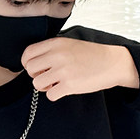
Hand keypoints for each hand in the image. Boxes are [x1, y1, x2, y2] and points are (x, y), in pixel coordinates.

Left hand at [22, 39, 138, 100]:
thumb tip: (32, 63)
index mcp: (56, 43)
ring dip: (44, 87)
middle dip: (36, 76)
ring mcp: (63, 70)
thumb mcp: (69, 44)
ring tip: (55, 83)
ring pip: (37, 84)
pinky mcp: (69, 85)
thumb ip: (51, 50)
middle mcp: (57, 55)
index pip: (28, 53)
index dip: (27, 63)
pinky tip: (63, 89)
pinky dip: (55, 95)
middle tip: (47, 77)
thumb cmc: (91, 55)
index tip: (35, 68)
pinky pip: (50, 95)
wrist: (112, 63)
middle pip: (30, 69)